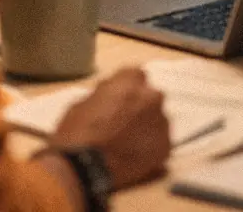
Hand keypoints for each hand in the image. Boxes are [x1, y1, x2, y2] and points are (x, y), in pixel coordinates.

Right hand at [51, 67, 171, 189]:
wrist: (86, 167)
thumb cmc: (77, 133)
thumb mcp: (82, 103)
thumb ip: (104, 96)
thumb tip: (109, 98)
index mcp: (129, 82)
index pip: (135, 76)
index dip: (126, 89)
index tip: (119, 100)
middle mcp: (151, 97)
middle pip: (150, 98)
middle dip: (139, 107)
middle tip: (123, 124)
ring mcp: (161, 122)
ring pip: (157, 120)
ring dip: (146, 128)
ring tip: (127, 144)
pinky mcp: (165, 147)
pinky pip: (160, 142)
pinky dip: (150, 147)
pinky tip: (134, 157)